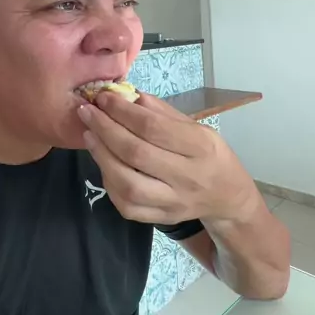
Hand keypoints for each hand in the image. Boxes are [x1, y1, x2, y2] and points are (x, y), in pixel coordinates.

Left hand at [77, 92, 259, 225]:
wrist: (227, 196)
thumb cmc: (208, 154)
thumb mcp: (195, 126)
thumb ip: (161, 112)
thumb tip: (126, 95)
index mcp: (200, 147)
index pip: (154, 127)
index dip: (123, 111)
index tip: (103, 97)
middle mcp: (188, 177)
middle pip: (137, 154)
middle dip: (105, 130)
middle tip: (87, 112)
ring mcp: (174, 202)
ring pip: (128, 184)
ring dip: (102, 157)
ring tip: (89, 136)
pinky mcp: (162, 219)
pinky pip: (127, 206)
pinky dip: (110, 184)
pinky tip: (103, 163)